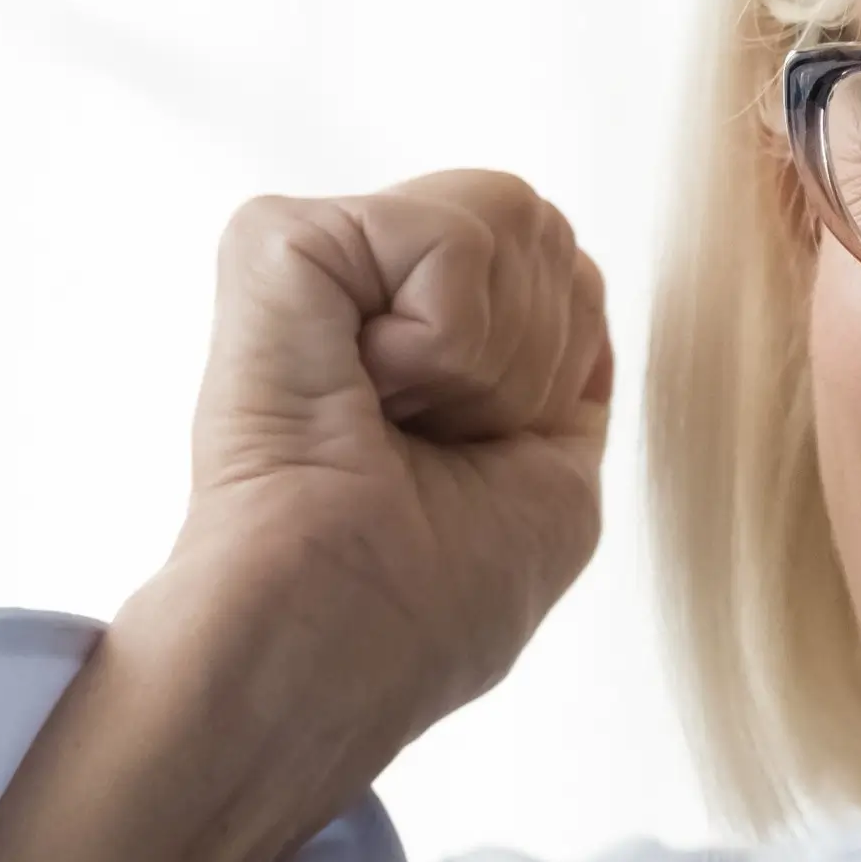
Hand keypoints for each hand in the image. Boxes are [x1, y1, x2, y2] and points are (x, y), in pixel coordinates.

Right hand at [158, 170, 610, 758]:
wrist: (325, 644)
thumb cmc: (426, 603)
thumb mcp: (550, 477)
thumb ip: (565, 366)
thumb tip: (580, 275)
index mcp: (420, 336)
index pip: (562, 270)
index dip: (557, 368)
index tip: (473, 457)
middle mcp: (367, 282)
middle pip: (546, 232)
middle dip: (527, 361)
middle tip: (425, 441)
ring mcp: (320, 255)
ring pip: (507, 216)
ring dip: (487, 359)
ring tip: (389, 420)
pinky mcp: (280, 239)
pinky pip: (449, 235)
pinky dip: (441, 340)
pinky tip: (363, 393)